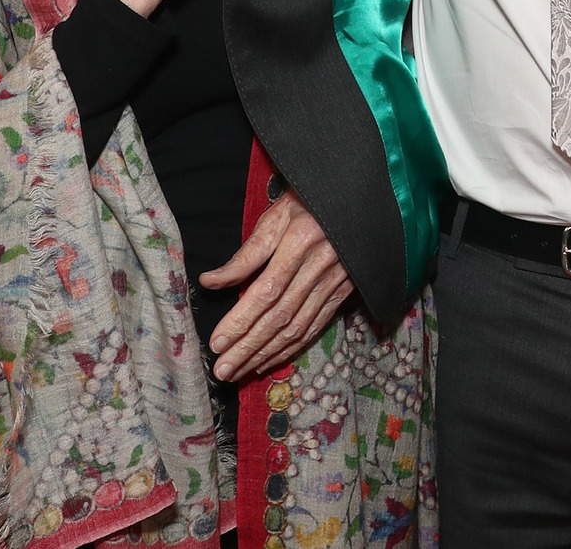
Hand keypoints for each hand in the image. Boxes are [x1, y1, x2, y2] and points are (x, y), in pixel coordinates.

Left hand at [199, 189, 352, 381]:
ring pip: (298, 326)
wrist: (360, 199)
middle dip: (249, 347)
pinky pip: (316, 326)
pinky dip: (291, 348)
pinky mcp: (343, 291)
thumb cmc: (310, 201)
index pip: (266, 291)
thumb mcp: (277, 215)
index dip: (241, 320)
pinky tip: (270, 360)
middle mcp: (321, 264)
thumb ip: (246, 253)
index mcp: (301, 240)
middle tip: (223, 370)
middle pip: (280, 315)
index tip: (217, 343)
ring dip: (266, 353)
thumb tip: (210, 282)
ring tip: (240, 372)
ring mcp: (336, 280)